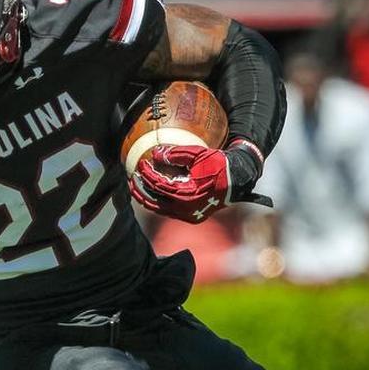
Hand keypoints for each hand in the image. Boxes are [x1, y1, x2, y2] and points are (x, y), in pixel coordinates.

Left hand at [129, 141, 268, 223]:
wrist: (238, 179)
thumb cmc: (218, 164)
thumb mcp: (198, 155)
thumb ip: (176, 154)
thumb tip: (155, 153)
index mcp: (188, 195)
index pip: (159, 186)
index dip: (148, 174)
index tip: (141, 164)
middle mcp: (186, 209)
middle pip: (155, 202)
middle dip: (140, 191)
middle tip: (131, 180)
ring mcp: (189, 215)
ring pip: (160, 209)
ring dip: (147, 198)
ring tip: (136, 187)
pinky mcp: (191, 216)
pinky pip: (169, 211)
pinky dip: (158, 202)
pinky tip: (151, 193)